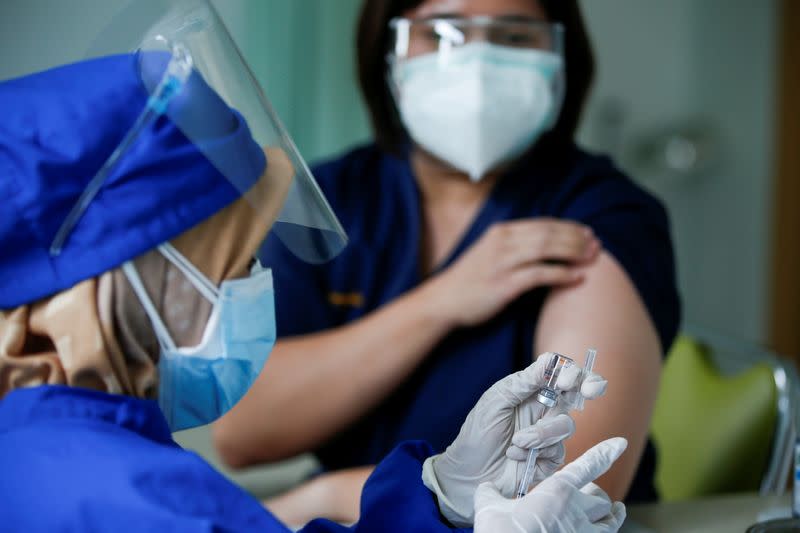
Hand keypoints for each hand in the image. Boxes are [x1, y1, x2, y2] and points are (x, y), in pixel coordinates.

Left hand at [421, 353, 607, 526]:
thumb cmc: (478, 433)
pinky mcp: (551, 459)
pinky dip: (535, 453)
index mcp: (532, 390)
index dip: (572, 372)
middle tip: (590, 391)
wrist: (469, 473)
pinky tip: (515, 456)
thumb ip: (523, 382)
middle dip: (589, 386)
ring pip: (566, 425)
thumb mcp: (495, 402)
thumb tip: (549, 361)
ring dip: (541, 433)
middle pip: (578, 392)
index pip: (561, 373)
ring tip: (516, 442)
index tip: (566, 380)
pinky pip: (558, 452)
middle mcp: (545, 409)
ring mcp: (550, 434)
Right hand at [426, 219, 599, 326]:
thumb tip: (543, 247)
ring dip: (573, 252)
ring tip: (592, 257)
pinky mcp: (505, 284)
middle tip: (596, 245)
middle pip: (548, 233)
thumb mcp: (489, 253)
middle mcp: (503, 242)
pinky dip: (562, 274)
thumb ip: (513, 246)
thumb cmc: (469, 281)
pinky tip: (577, 277)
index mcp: (501, 232)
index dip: (568, 227)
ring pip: (546, 249)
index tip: (587, 232)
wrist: (443, 301)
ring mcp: (503, 262)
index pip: (542, 224)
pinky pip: (540, 275)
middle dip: (575, 238)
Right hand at [474, 438, 627, 532]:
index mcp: (557, 491)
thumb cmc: (500, 531)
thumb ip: (492, 491)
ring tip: (616, 511)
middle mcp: (576, 511)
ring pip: (611, 522)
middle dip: (597, 495)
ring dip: (613, 515)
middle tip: (590, 494)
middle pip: (601, 499)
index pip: (589, 465)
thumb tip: (487, 487)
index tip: (620, 443)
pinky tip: (601, 530)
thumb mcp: (489, 504)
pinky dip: (606, 531)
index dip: (606, 452)